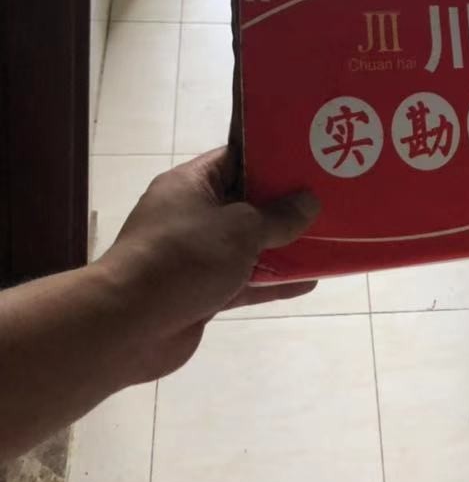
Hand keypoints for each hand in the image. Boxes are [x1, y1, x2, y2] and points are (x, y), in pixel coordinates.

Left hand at [96, 148, 319, 382]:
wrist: (127, 326)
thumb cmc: (183, 258)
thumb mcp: (239, 228)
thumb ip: (278, 216)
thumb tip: (309, 201)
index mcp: (190, 185)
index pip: (236, 158)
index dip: (272, 156)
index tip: (309, 155)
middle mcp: (191, 215)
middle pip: (245, 202)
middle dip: (285, 203)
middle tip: (329, 196)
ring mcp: (195, 256)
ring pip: (247, 245)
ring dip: (283, 246)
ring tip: (327, 238)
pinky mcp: (200, 292)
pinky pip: (243, 281)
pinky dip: (272, 282)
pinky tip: (308, 282)